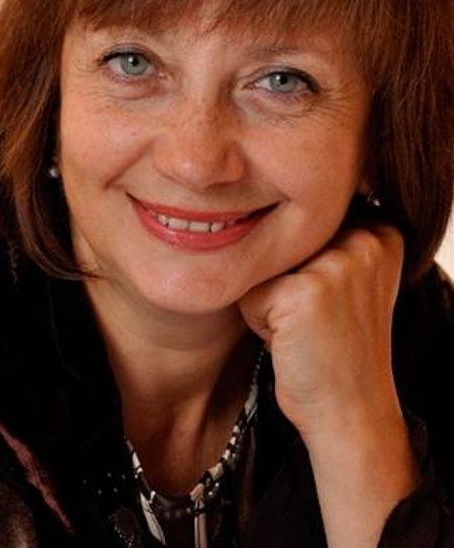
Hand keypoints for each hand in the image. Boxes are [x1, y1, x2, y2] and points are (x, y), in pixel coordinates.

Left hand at [238, 221, 404, 439]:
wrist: (350, 412)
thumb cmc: (338, 347)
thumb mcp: (347, 280)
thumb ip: (323, 242)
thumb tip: (257, 216)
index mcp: (380, 232)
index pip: (303, 224)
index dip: (302, 266)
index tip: (329, 303)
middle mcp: (365, 240)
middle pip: (281, 240)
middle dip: (284, 279)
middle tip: (314, 320)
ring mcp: (337, 263)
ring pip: (263, 265)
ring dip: (269, 299)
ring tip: (302, 329)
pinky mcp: (305, 291)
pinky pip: (249, 294)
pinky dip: (257, 322)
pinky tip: (291, 342)